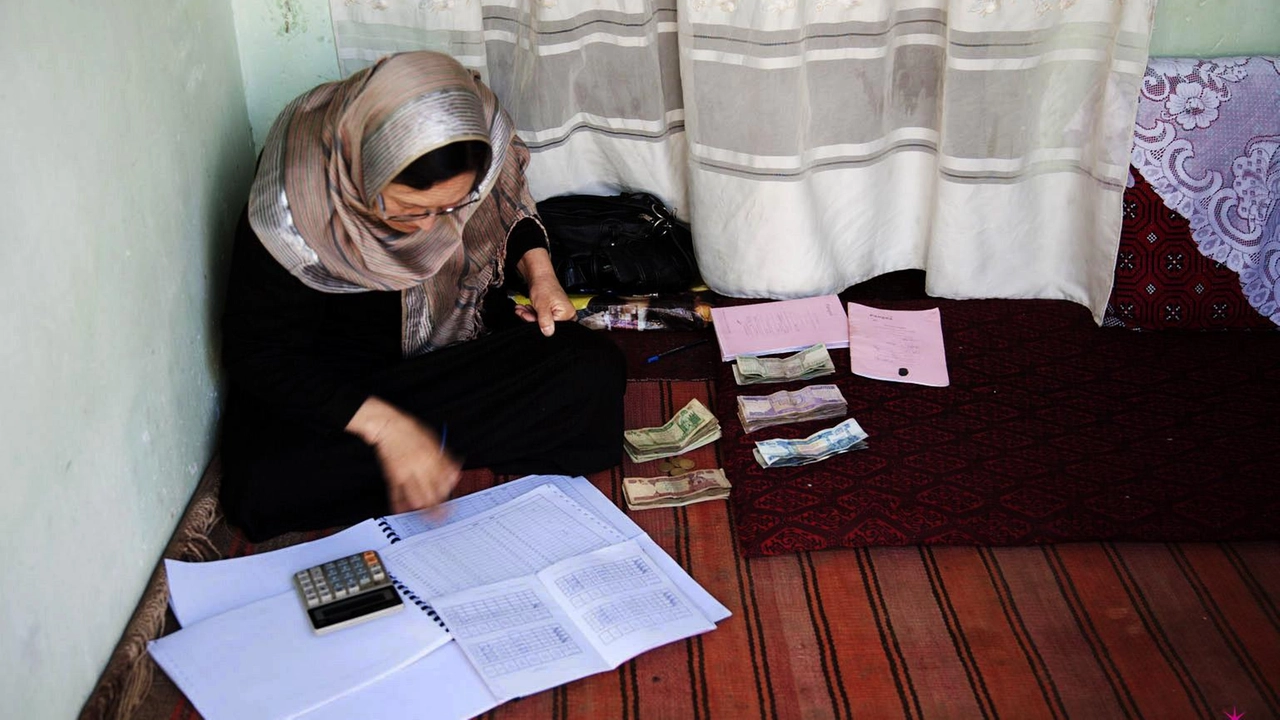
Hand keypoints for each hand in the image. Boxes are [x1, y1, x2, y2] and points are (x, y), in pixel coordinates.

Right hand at [346, 397, 461, 512]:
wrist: (389, 426)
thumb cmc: (411, 432)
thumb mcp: (434, 441)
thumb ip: (446, 459)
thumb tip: (456, 474)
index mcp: (434, 458)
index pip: (446, 482)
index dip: (450, 495)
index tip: (453, 504)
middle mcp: (421, 467)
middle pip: (434, 494)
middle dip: (440, 510)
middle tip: (443, 518)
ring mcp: (406, 473)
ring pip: (417, 498)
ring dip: (423, 511)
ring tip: (428, 519)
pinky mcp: (392, 476)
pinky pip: (396, 495)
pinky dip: (400, 506)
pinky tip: (404, 512)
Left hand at [514, 248, 575, 335]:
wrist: (540, 276)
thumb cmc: (544, 286)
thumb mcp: (543, 305)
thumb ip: (545, 321)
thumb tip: (548, 333)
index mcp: (568, 314)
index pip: (552, 327)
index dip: (538, 324)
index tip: (527, 318)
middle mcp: (566, 315)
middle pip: (547, 324)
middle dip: (532, 319)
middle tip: (523, 313)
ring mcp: (560, 313)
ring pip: (542, 321)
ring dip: (530, 316)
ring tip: (522, 309)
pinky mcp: (553, 312)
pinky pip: (541, 317)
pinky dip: (532, 313)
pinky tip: (526, 309)